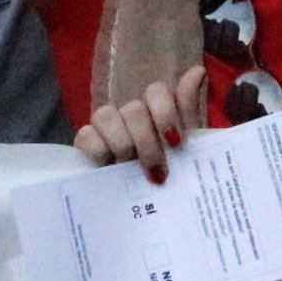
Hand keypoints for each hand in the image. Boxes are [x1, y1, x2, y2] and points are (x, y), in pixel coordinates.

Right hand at [71, 66, 206, 182]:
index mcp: (157, 111)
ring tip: (131, 168)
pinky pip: (85, 135)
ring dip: (122, 144)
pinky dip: (97, 149)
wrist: (154, 208)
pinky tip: (109, 166)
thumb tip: (197, 72)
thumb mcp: (189, 149)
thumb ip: (191, 112)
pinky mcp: (88, 143)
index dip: (165, 114)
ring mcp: (107, 126)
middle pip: (133, 109)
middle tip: (158, 172)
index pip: (156, 91)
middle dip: (147, 142)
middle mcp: (131, 113)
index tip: (176, 143)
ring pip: (105, 115)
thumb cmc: (175, 174)